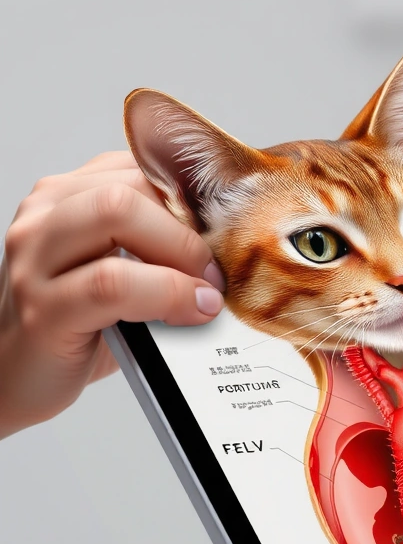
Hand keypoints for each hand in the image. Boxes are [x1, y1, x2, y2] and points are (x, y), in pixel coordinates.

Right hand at [0, 151, 222, 439]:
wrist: (13, 377)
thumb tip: (239, 234)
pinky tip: (192, 311)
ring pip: (117, 213)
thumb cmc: (80, 323)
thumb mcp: (123, 266)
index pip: (143, 165)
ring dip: (182, 253)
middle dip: (192, 226)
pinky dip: (168, 294)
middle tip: (220, 270)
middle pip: (133, 184)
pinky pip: (112, 283)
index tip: (233, 234)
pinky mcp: (41, 306)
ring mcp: (34, 258)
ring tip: (208, 291)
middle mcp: (45, 215)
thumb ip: (159, 239)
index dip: (198, 198)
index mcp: (67, 195)